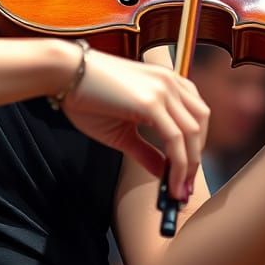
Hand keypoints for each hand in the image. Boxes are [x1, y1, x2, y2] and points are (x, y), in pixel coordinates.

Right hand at [60, 49, 208, 202]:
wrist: (63, 74)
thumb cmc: (87, 97)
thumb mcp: (121, 130)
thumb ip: (146, 150)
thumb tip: (163, 173)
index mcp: (166, 82)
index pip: (195, 115)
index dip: (195, 145)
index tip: (186, 173)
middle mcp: (170, 82)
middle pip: (200, 125)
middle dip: (196, 158)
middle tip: (184, 186)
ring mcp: (163, 90)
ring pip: (192, 134)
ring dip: (189, 166)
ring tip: (178, 190)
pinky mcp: (151, 101)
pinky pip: (175, 139)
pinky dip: (178, 164)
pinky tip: (170, 182)